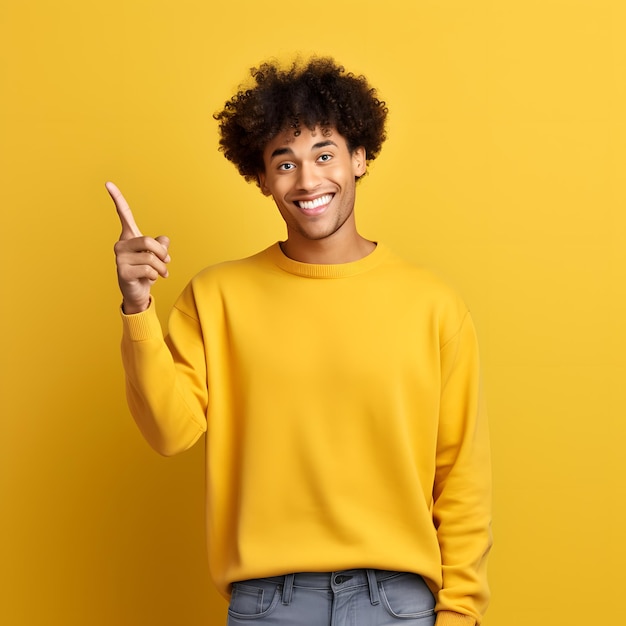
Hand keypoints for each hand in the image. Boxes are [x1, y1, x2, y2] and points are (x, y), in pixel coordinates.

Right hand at [106, 182, 170, 313]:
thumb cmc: (146, 271)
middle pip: (149, 242)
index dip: (117, 199)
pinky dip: (155, 276)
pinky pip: (149, 270)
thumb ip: (161, 245)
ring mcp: (119, 258)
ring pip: (151, 259)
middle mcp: (121, 244)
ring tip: (160, 273)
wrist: (138, 293)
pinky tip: (149, 280)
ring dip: (161, 268)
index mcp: (129, 236)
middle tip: (166, 262)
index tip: (108, 183)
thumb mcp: (157, 256)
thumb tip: (163, 240)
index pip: (124, 215)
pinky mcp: (122, 272)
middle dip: (162, 254)